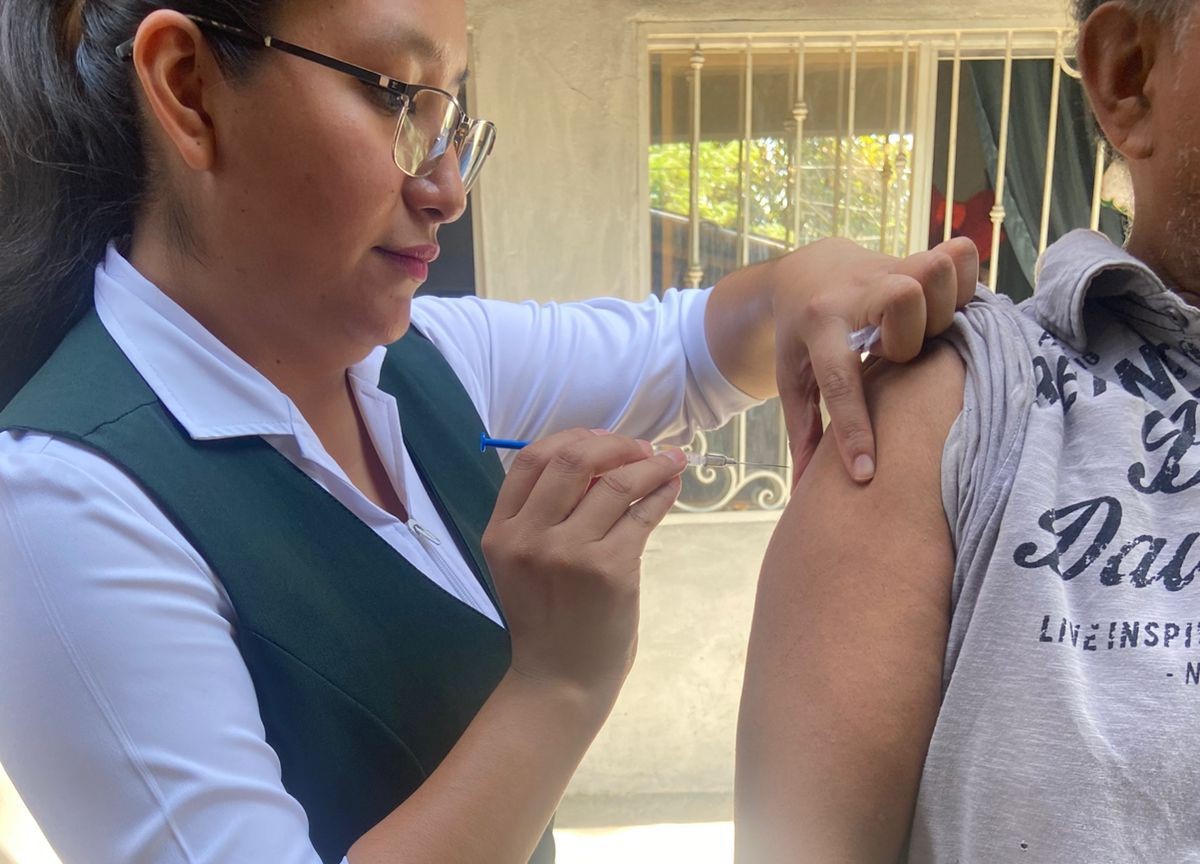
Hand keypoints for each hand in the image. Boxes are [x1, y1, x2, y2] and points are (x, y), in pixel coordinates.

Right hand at [482, 429, 685, 700]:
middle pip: (574, 459)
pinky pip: (642, 514)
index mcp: (501, 532)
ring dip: (650, 463)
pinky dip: (662, 492)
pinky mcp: (610, 569)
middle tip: (642, 447)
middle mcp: (530, 537)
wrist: (559, 681)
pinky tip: (672, 485)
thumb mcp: (524, 563)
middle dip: (616, 443)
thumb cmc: (547, 619)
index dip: (573, 438)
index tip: (604, 440)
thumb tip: (599, 459)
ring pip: (616, 482)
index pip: (532, 460)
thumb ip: (544, 515)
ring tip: (670, 460)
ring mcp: (570, 553)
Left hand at [771, 236, 977, 483]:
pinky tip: (958, 308)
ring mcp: (888, 269)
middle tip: (899, 357)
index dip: (855, 428)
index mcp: (818, 326)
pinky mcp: (916, 260)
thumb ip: (803, 429)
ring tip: (931, 331)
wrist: (806, 271)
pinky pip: (958, 260)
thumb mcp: (793, 378)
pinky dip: (966, 283)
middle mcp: (854, 292)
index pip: (839, 379)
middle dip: (910, 338)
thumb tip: (803, 493)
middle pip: (902, 301)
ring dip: (941, 307)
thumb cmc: (803, 339)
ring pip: (932, 272)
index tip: (867, 473)